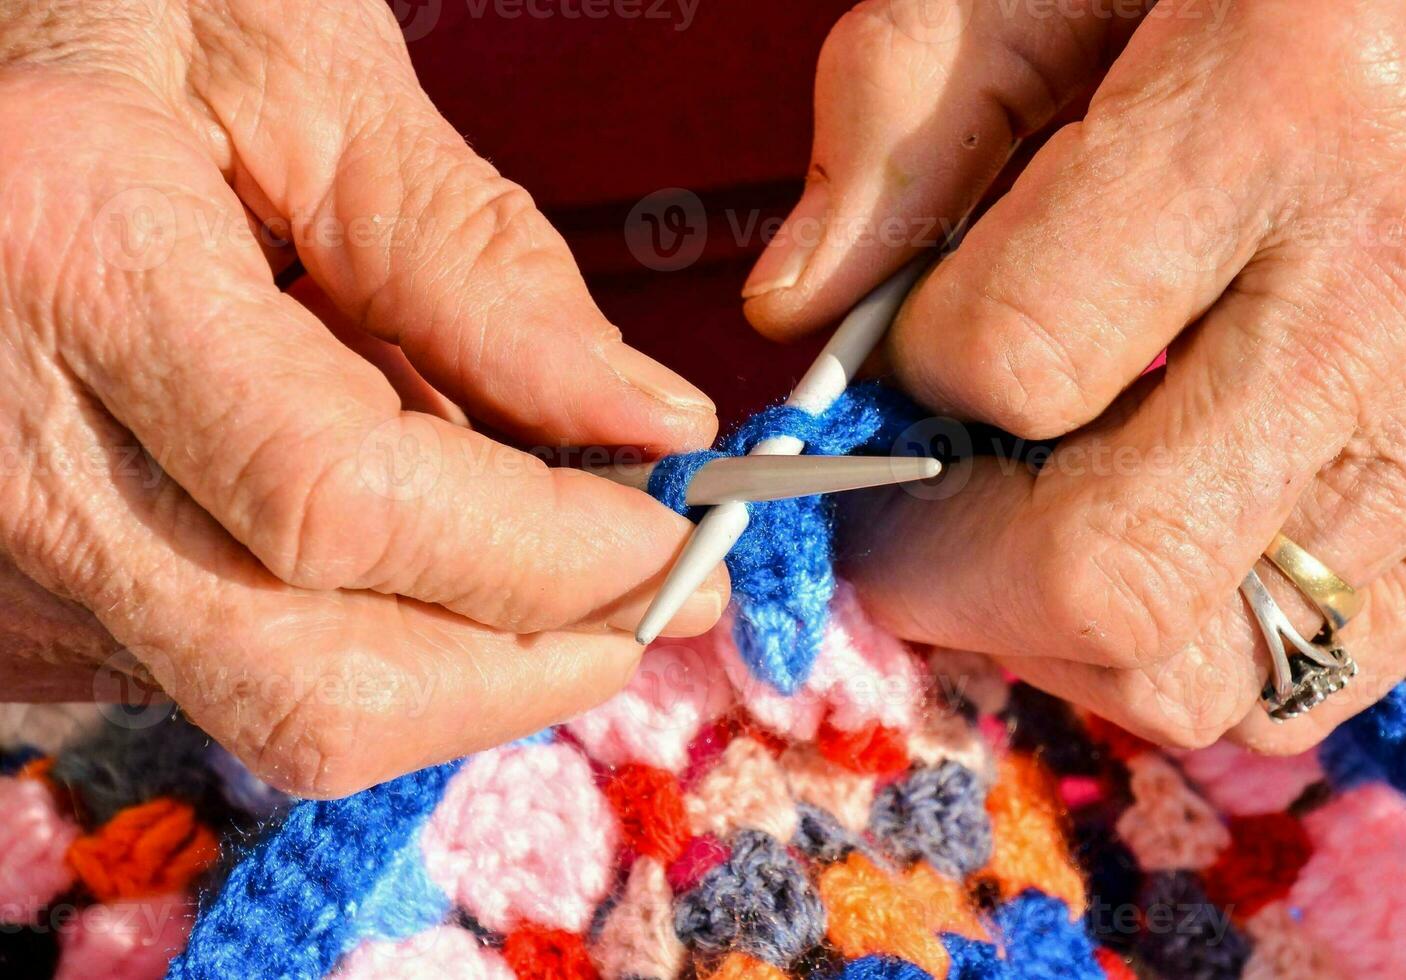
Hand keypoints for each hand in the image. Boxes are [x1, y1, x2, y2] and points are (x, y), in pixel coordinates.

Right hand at [0, 0, 727, 795]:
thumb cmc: (102, 17)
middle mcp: (12, 450)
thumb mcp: (298, 73)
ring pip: (275, 709)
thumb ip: (474, 259)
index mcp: (80, 264)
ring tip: (547, 555)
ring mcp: (9, 549)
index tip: (663, 534)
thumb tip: (644, 419)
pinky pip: (227, 675)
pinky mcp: (26, 597)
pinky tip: (407, 535)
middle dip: (528, 668)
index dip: (543, 554)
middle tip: (651, 598)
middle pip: (315, 683)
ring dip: (462, 661)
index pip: (349, 504)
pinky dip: (366, 634)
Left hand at [746, 0, 1405, 751]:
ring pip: (1192, 670)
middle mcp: (1393, 291)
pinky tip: (1137, 544)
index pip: (1011, 356)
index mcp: (1278, 112)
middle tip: (895, 504)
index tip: (898, 356)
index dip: (907, 378)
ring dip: (1048, 632)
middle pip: (1099, 570)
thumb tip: (797, 312)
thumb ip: (906, 110)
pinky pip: (1291, 690)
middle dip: (937, 566)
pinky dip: (1169, 655)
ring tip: (1020, 523)